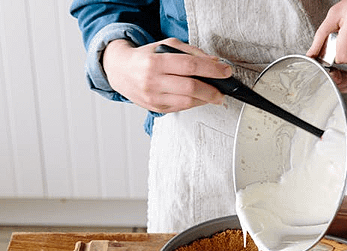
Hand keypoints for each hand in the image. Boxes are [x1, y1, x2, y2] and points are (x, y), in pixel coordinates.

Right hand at [102, 38, 232, 113]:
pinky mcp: (156, 108)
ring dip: (205, 100)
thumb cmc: (145, 57)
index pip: (190, 66)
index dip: (211, 69)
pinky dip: (194, 103)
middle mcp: (153, 81)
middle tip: (223, 90)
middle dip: (212, 90)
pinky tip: (199, 98)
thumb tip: (214, 61)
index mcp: (156, 62)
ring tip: (214, 95)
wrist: (120, 71)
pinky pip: (181, 108)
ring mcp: (153, 97)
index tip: (225, 71)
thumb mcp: (166, 46)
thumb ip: (191, 52)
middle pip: (191, 88)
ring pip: (187, 102)